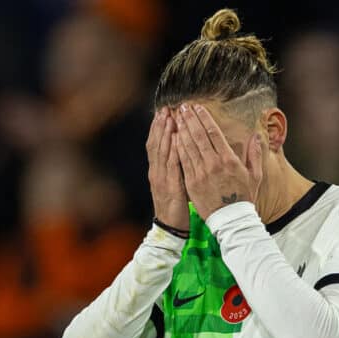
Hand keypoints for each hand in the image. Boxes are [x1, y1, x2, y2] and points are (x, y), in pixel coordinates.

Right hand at [146, 107, 188, 230]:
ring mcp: (161, 178)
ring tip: (169, 117)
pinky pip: (171, 165)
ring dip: (165, 133)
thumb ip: (175, 167)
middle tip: (165, 108)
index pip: (156, 144)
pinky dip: (173, 150)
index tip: (164, 111)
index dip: (159, 127)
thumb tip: (181, 150)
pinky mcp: (170, 186)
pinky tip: (176, 139)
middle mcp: (157, 171)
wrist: (170, 227)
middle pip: (156, 143)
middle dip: (160, 125)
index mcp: (158, 170)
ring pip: (162, 151)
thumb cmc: (176, 206)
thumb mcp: (173, 184)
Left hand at [174, 103, 262, 220]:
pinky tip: (174, 137)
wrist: (231, 220)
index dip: (204, 118)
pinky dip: (178, 147)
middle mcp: (213, 164)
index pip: (213, 133)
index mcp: (229, 160)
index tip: (197, 107)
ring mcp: (200, 173)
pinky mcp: (191, 182)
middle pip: (198, 136)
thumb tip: (256, 136)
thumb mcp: (255, 175)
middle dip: (190, 119)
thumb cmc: (244, 197)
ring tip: (176, 118)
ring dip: (181, 130)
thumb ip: (255, 154)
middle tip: (183, 107)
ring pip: (188, 146)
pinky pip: (183, 161)